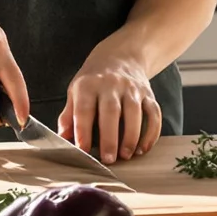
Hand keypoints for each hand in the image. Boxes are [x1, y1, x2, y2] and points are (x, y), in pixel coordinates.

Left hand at [62, 41, 161, 164]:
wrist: (120, 56)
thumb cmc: (93, 80)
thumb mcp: (75, 92)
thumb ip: (69, 116)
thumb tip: (63, 139)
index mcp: (88, 85)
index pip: (85, 109)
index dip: (83, 130)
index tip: (83, 150)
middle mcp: (111, 84)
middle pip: (111, 111)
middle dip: (110, 137)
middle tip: (108, 159)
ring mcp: (132, 88)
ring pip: (135, 112)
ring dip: (131, 136)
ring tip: (126, 155)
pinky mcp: (148, 94)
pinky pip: (153, 113)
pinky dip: (151, 132)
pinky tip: (143, 148)